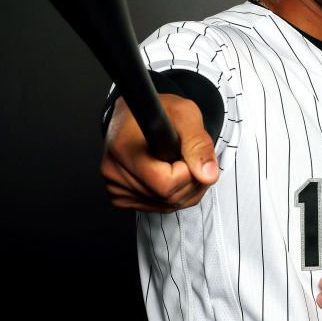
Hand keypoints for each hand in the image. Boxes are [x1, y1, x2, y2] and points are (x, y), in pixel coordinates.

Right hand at [99, 94, 218, 212]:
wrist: (138, 115)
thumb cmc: (160, 111)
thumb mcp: (186, 115)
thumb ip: (199, 144)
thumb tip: (208, 175)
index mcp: (124, 148)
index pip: (165, 183)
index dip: (188, 172)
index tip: (188, 154)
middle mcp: (113, 171)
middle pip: (168, 198)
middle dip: (191, 182)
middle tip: (190, 158)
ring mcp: (114, 187)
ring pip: (167, 206)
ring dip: (186, 190)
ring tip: (182, 164)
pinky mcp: (119, 197)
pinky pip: (159, 209)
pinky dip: (174, 196)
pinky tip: (171, 175)